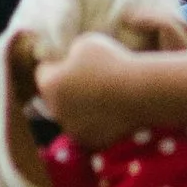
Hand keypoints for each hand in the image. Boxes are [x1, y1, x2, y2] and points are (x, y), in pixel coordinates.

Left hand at [36, 31, 186, 146]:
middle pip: (55, 96)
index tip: (74, 60)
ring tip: (103, 94)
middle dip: (67, 87)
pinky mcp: (92, 143)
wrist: (142, 92)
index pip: (43, 72)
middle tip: (90, 77)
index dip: (57, 63)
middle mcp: (56, 112)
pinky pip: (89, 130)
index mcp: (49, 85)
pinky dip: (96, 122)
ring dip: (80, 106)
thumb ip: (69, 53)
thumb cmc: (113, 62)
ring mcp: (74, 130)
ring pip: (71, 115)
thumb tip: (67, 62)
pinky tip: (111, 111)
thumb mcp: (85, 44)